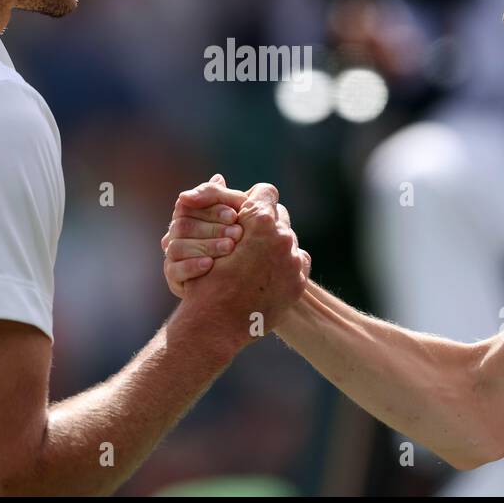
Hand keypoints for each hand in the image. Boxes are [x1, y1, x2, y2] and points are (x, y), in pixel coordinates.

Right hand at [161, 174, 247, 297]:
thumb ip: (224, 198)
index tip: (234, 215)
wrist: (239, 279)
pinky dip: (192, 265)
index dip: (212, 209)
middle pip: (184, 225)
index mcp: (188, 212)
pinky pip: (174, 270)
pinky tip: (210, 265)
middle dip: (213, 228)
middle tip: (238, 234)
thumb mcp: (236, 214)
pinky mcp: (173, 275)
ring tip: (230, 249)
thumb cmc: (237, 238)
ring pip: (178, 246)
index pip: (190, 204)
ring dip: (206, 246)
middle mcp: (175, 231)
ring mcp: (172, 253)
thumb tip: (218, 177)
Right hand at [162, 177, 309, 338]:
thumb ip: (223, 207)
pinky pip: (296, 262)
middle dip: (266, 224)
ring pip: (288, 240)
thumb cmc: (205, 277)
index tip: (245, 212)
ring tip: (256, 259)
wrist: (215, 324)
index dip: (254, 199)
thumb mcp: (208, 236)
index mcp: (260, 222)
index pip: (266, 191)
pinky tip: (266, 274)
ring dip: (275, 245)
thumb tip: (221, 178)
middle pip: (280, 216)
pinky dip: (284, 265)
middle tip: (248, 238)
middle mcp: (283, 237)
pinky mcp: (298, 282)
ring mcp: (293, 261)